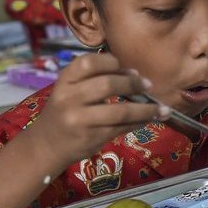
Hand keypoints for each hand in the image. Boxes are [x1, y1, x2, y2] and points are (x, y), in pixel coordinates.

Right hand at [26, 54, 169, 168]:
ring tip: (161, 108)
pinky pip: (121, 128)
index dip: (112, 62)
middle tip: (148, 85)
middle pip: (108, 85)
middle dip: (133, 84)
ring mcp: (79, 120)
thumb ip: (94, 80)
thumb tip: (134, 74)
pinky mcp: (91, 138)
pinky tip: (150, 119)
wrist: (45, 145)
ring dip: (146, 109)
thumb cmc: (64, 112)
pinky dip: (140, 122)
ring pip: (120, 111)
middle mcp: (69, 98)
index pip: (89, 63)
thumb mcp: (70, 90)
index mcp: (64, 81)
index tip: (129, 69)